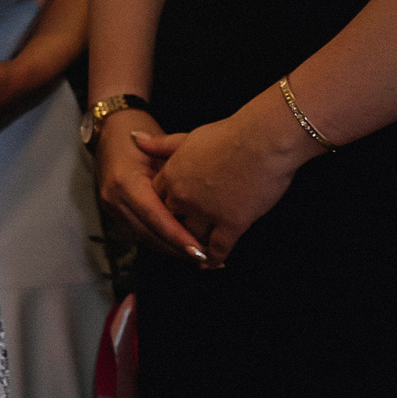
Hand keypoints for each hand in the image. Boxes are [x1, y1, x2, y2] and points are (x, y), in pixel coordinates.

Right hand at [93, 109, 209, 266]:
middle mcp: (114, 198)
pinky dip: (160, 240)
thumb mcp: (162, 151)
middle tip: (207, 260)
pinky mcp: (114, 210)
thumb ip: (179, 178)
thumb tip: (207, 205)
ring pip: (144, 237)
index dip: (179, 238)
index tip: (202, 252)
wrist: (109, 128)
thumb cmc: (140, 133)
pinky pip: (139, 231)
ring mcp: (111, 206)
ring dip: (170, 249)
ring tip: (199, 257)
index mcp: (125, 183)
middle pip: (149, 234)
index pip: (156, 218)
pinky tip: (181, 245)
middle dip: (177, 249)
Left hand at [142, 102, 310, 265]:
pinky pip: (218, 248)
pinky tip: (212, 263)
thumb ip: (161, 145)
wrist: (263, 140)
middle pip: (170, 221)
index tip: (164, 218)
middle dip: (173, 231)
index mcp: (171, 175)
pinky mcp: (231, 223)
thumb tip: (134, 137)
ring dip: (192, 246)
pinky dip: (214, 257)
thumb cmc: (230, 134)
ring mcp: (206, 212)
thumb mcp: (188, 137)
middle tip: (177, 241)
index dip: (161, 210)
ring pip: (191, 237)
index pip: (156, 200)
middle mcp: (183, 196)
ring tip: (194, 254)